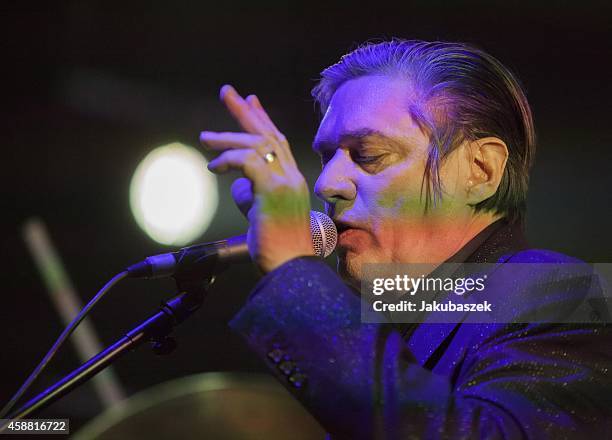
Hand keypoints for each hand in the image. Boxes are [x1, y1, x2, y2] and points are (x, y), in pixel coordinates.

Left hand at [200, 85, 312, 272]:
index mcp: (293, 181)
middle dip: (245, 112)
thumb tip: (236, 185)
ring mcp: (286, 181)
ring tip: (204, 139)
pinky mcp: (274, 189)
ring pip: (256, 145)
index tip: (251, 102)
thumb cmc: (278, 250)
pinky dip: (227, 160)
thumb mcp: (262, 216)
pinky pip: (247, 161)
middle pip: (268, 134)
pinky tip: (213, 168)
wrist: (291, 269)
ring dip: (227, 139)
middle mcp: (292, 176)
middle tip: (227, 92)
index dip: (262, 120)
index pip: (278, 142)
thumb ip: (252, 196)